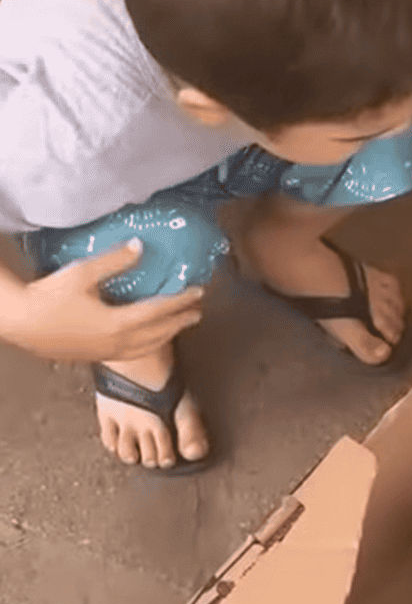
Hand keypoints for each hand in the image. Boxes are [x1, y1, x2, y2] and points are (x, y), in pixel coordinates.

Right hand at [4, 239, 203, 361]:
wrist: (20, 323)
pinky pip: (132, 353)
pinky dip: (149, 345)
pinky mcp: (95, 357)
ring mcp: (106, 353)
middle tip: (198, 311)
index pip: (160, 311)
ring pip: (148, 347)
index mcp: (119, 323)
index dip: (182, 301)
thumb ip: (115, 260)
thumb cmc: (48, 297)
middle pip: (159, 333)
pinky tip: (147, 340)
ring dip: (168, 335)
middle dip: (181, 321)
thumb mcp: (83, 272)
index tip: (199, 292)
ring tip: (180, 325)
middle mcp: (117, 343)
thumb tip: (140, 246)